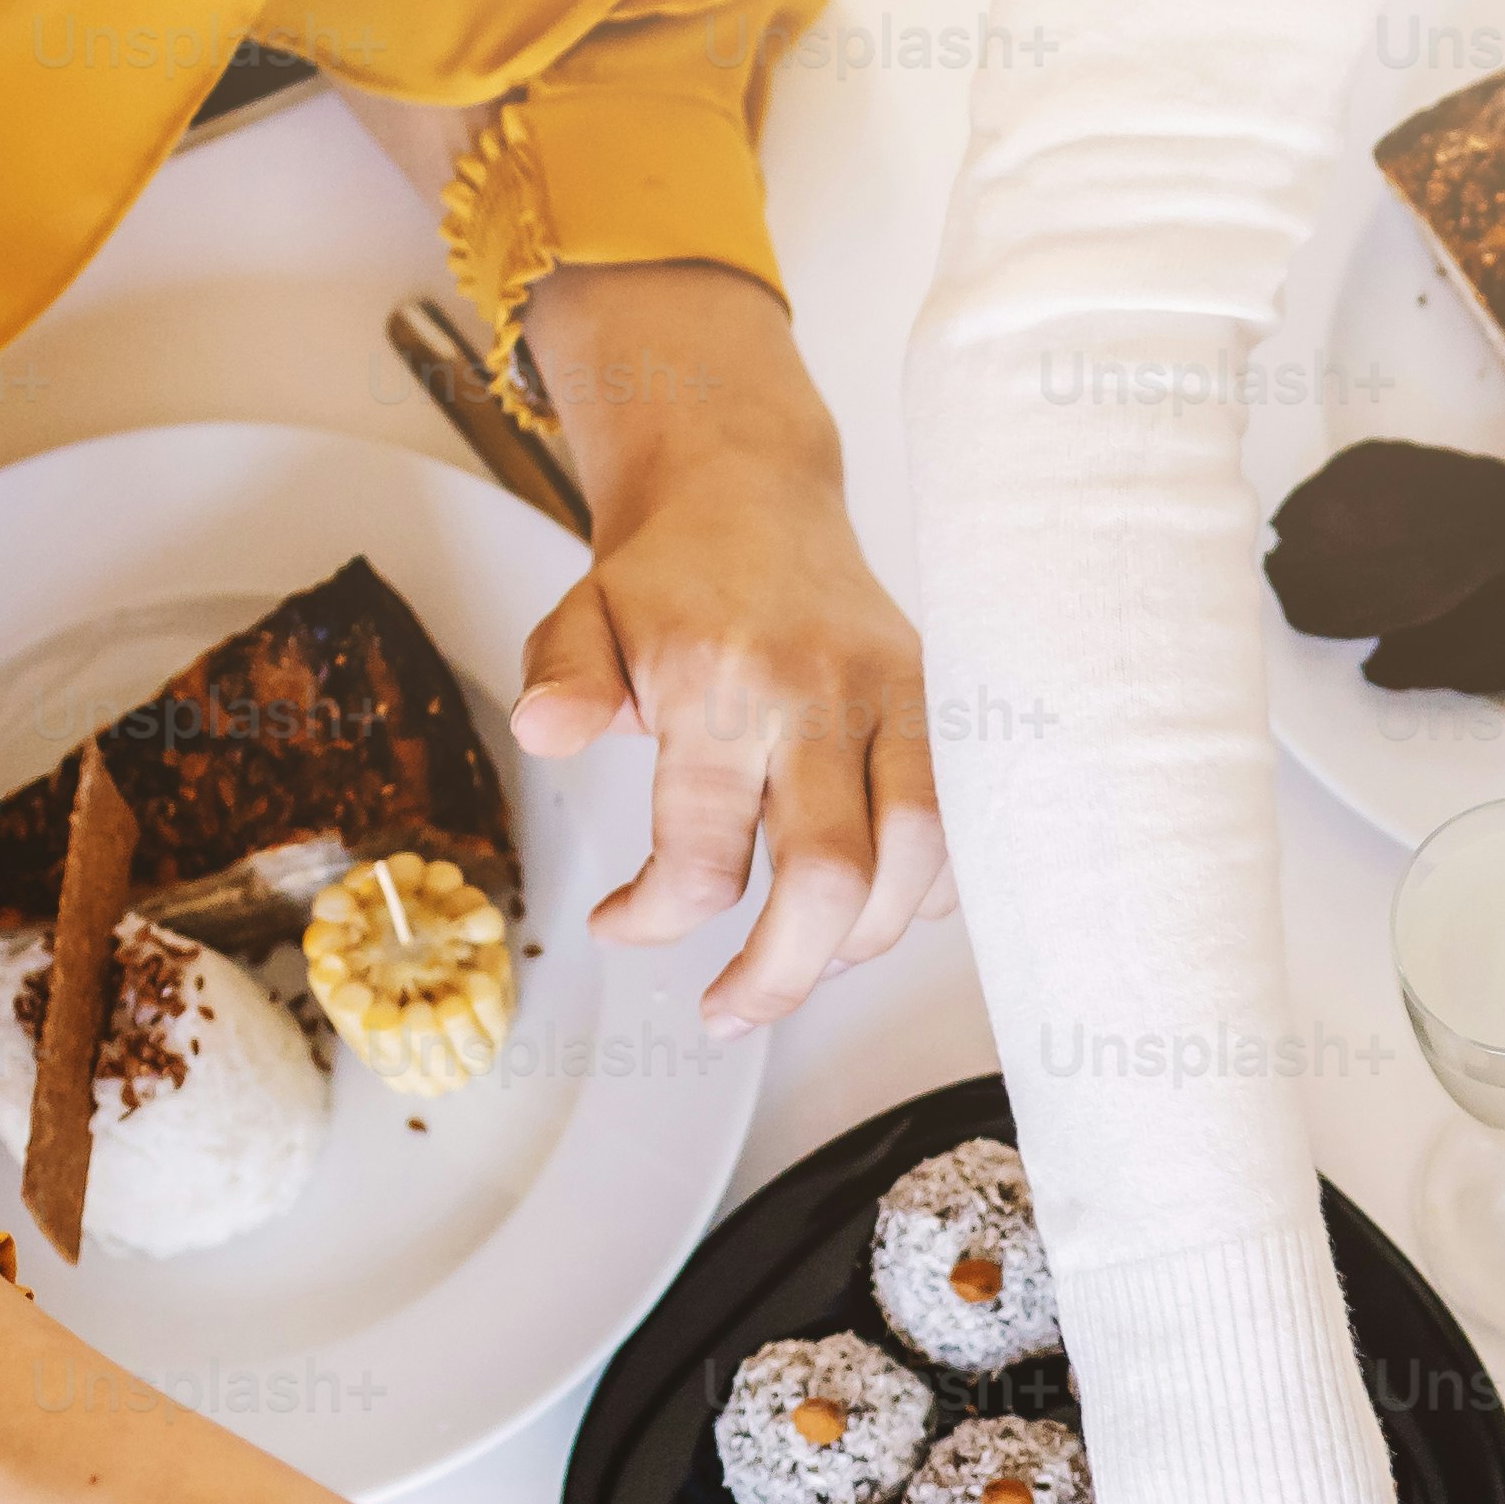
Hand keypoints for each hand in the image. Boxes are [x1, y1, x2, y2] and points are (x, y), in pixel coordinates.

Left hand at [507, 260, 945, 1028]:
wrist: (750, 492)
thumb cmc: (666, 580)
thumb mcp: (581, 620)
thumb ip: (559, 681)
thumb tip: (545, 733)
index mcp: (723, 684)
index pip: (703, 854)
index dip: (657, 921)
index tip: (622, 927)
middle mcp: (821, 696)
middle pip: (831, 878)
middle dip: (781, 974)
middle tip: (730, 1011)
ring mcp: (896, 701)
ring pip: (917, 863)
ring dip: (861, 943)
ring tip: (802, 965)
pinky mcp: (940, 708)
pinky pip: (959, 832)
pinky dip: (920, 893)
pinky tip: (863, 910)